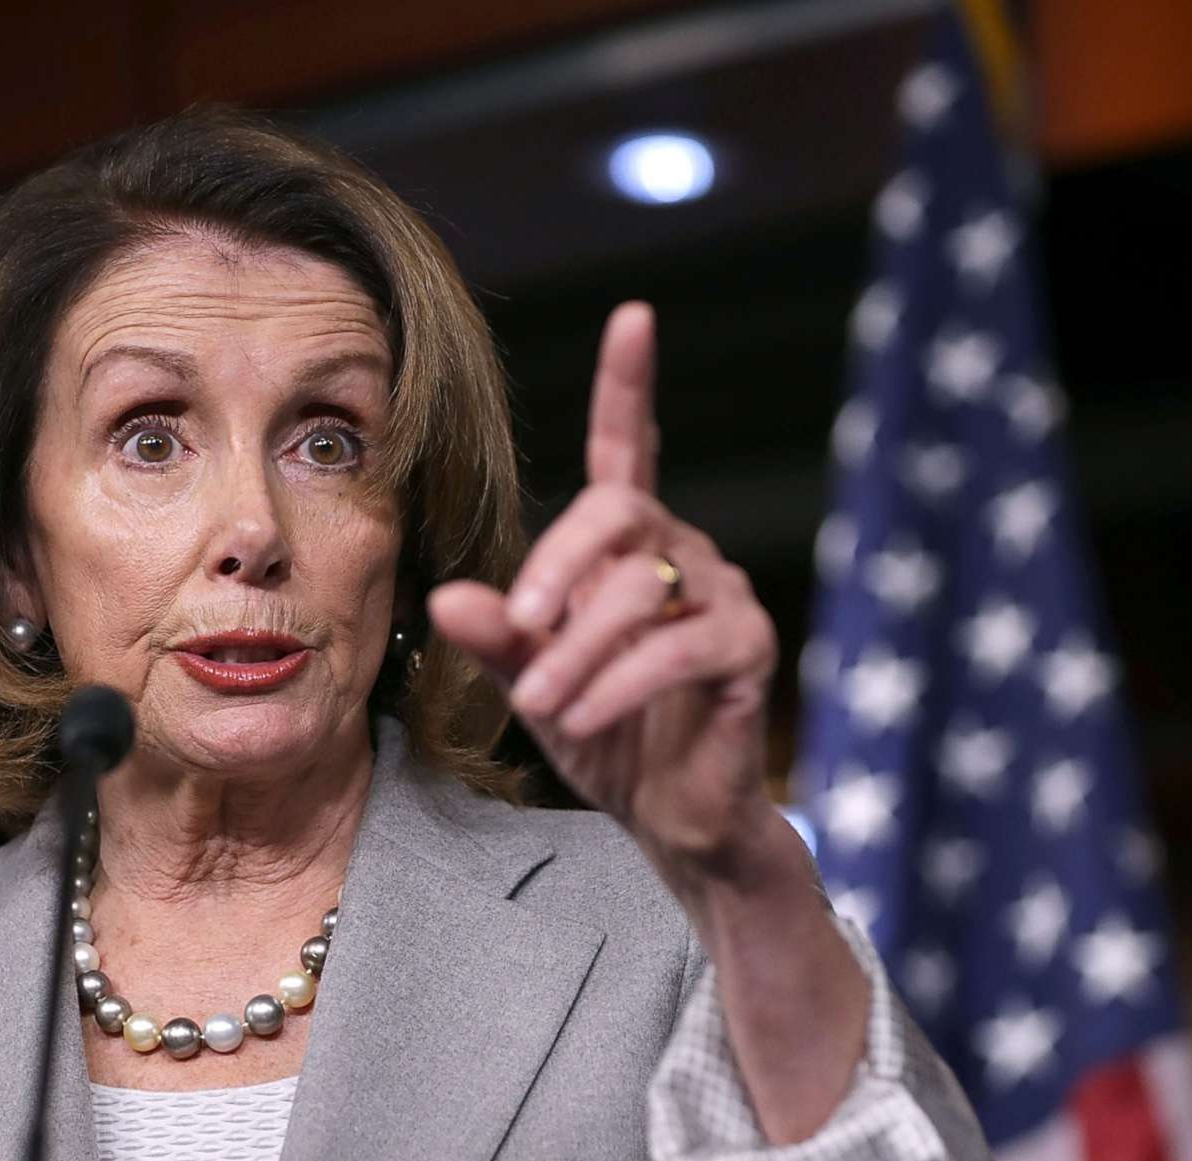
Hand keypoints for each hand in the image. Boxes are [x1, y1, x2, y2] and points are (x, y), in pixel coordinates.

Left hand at [430, 302, 788, 884]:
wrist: (670, 813)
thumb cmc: (606, 734)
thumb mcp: (532, 681)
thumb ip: (497, 636)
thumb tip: (445, 594)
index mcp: (630, 548)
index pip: (631, 448)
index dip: (630, 384)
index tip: (635, 316)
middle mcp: (683, 554)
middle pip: (617, 512)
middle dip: (555, 566)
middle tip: (519, 631)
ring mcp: (723, 596)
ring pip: (637, 591)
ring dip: (575, 654)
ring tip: (540, 707)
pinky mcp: (747, 649)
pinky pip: (677, 650)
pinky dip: (617, 686)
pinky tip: (582, 721)